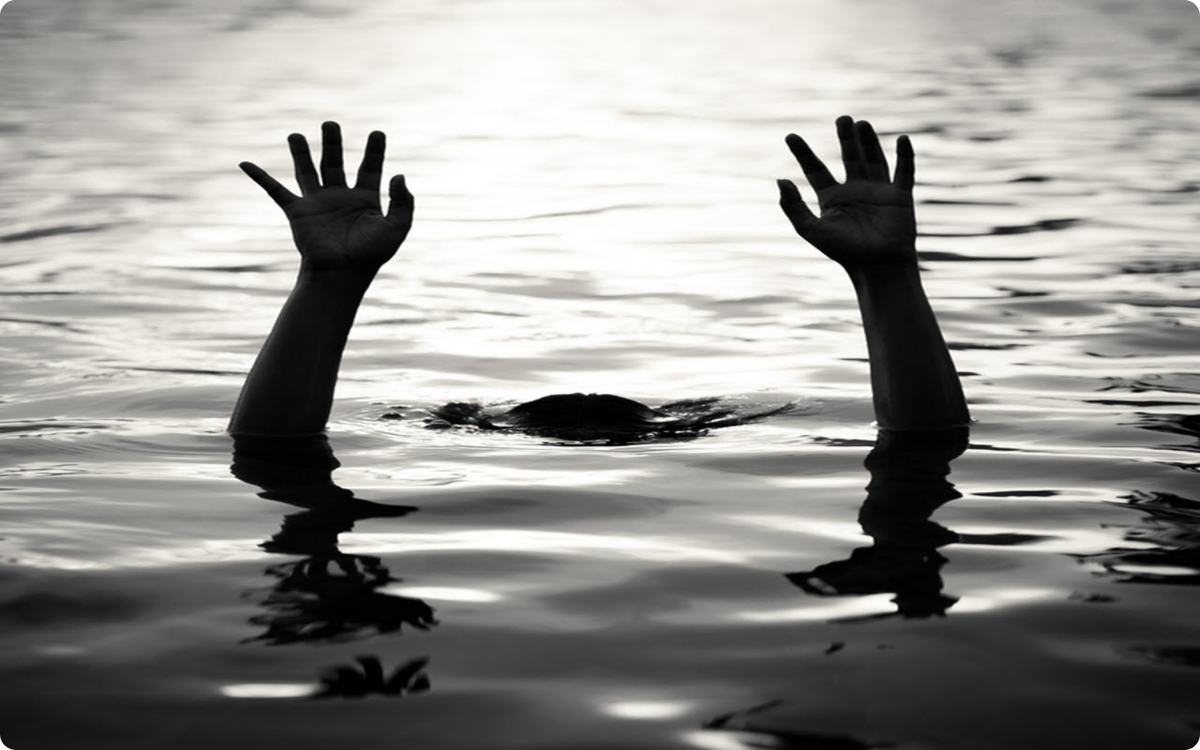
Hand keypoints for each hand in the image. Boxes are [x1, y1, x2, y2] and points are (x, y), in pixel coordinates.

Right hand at [240, 121, 413, 273]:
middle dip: (333, 143)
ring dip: (301, 153)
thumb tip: (400, 175)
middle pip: (334, 162)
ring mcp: (317, 203)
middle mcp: (339, 197)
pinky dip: (260, 177)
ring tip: (295, 135)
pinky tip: (245, 164)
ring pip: (307, 170)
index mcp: (364, 199)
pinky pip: (275, 191)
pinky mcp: (298, 212)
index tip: (378, 132)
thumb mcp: (396, 228)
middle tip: (330, 124)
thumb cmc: (371, 256)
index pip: (369, 168)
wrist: (342, 274)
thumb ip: (403, 202)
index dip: (374, 151)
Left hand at [777, 116, 915, 267]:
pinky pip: (904, 172)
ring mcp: (878, 192)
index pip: (815, 170)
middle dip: (845, 138)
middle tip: (842, 118)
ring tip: (861, 123)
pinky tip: (902, 139)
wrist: (877, 267)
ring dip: (868, 141)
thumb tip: (780, 180)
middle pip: (849, 157)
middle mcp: (855, 191)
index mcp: (832, 199)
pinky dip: (905, 156)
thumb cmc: (844, 252)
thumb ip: (793, 207)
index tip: (790, 136)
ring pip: (873, 159)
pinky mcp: (899, 197)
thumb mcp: (811, 230)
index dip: (803, 153)